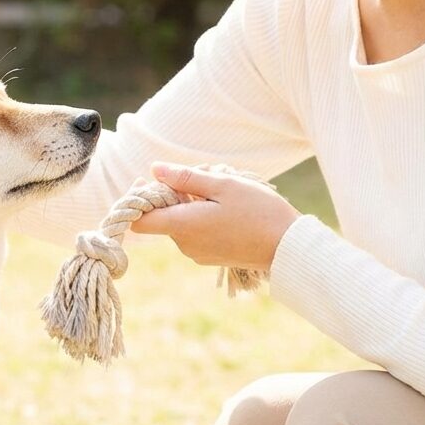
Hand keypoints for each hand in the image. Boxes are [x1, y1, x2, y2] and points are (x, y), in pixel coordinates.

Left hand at [129, 162, 300, 271]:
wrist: (288, 247)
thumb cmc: (258, 212)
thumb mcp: (223, 185)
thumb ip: (185, 178)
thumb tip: (154, 169)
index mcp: (183, 226)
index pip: (138, 221)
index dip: (137, 200)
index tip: (150, 181)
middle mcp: (185, 244)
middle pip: (160, 217)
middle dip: (173, 193)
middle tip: (203, 176)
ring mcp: (197, 253)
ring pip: (178, 222)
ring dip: (190, 203)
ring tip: (220, 190)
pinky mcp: (210, 255)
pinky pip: (193, 232)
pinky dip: (200, 216)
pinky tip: (226, 206)